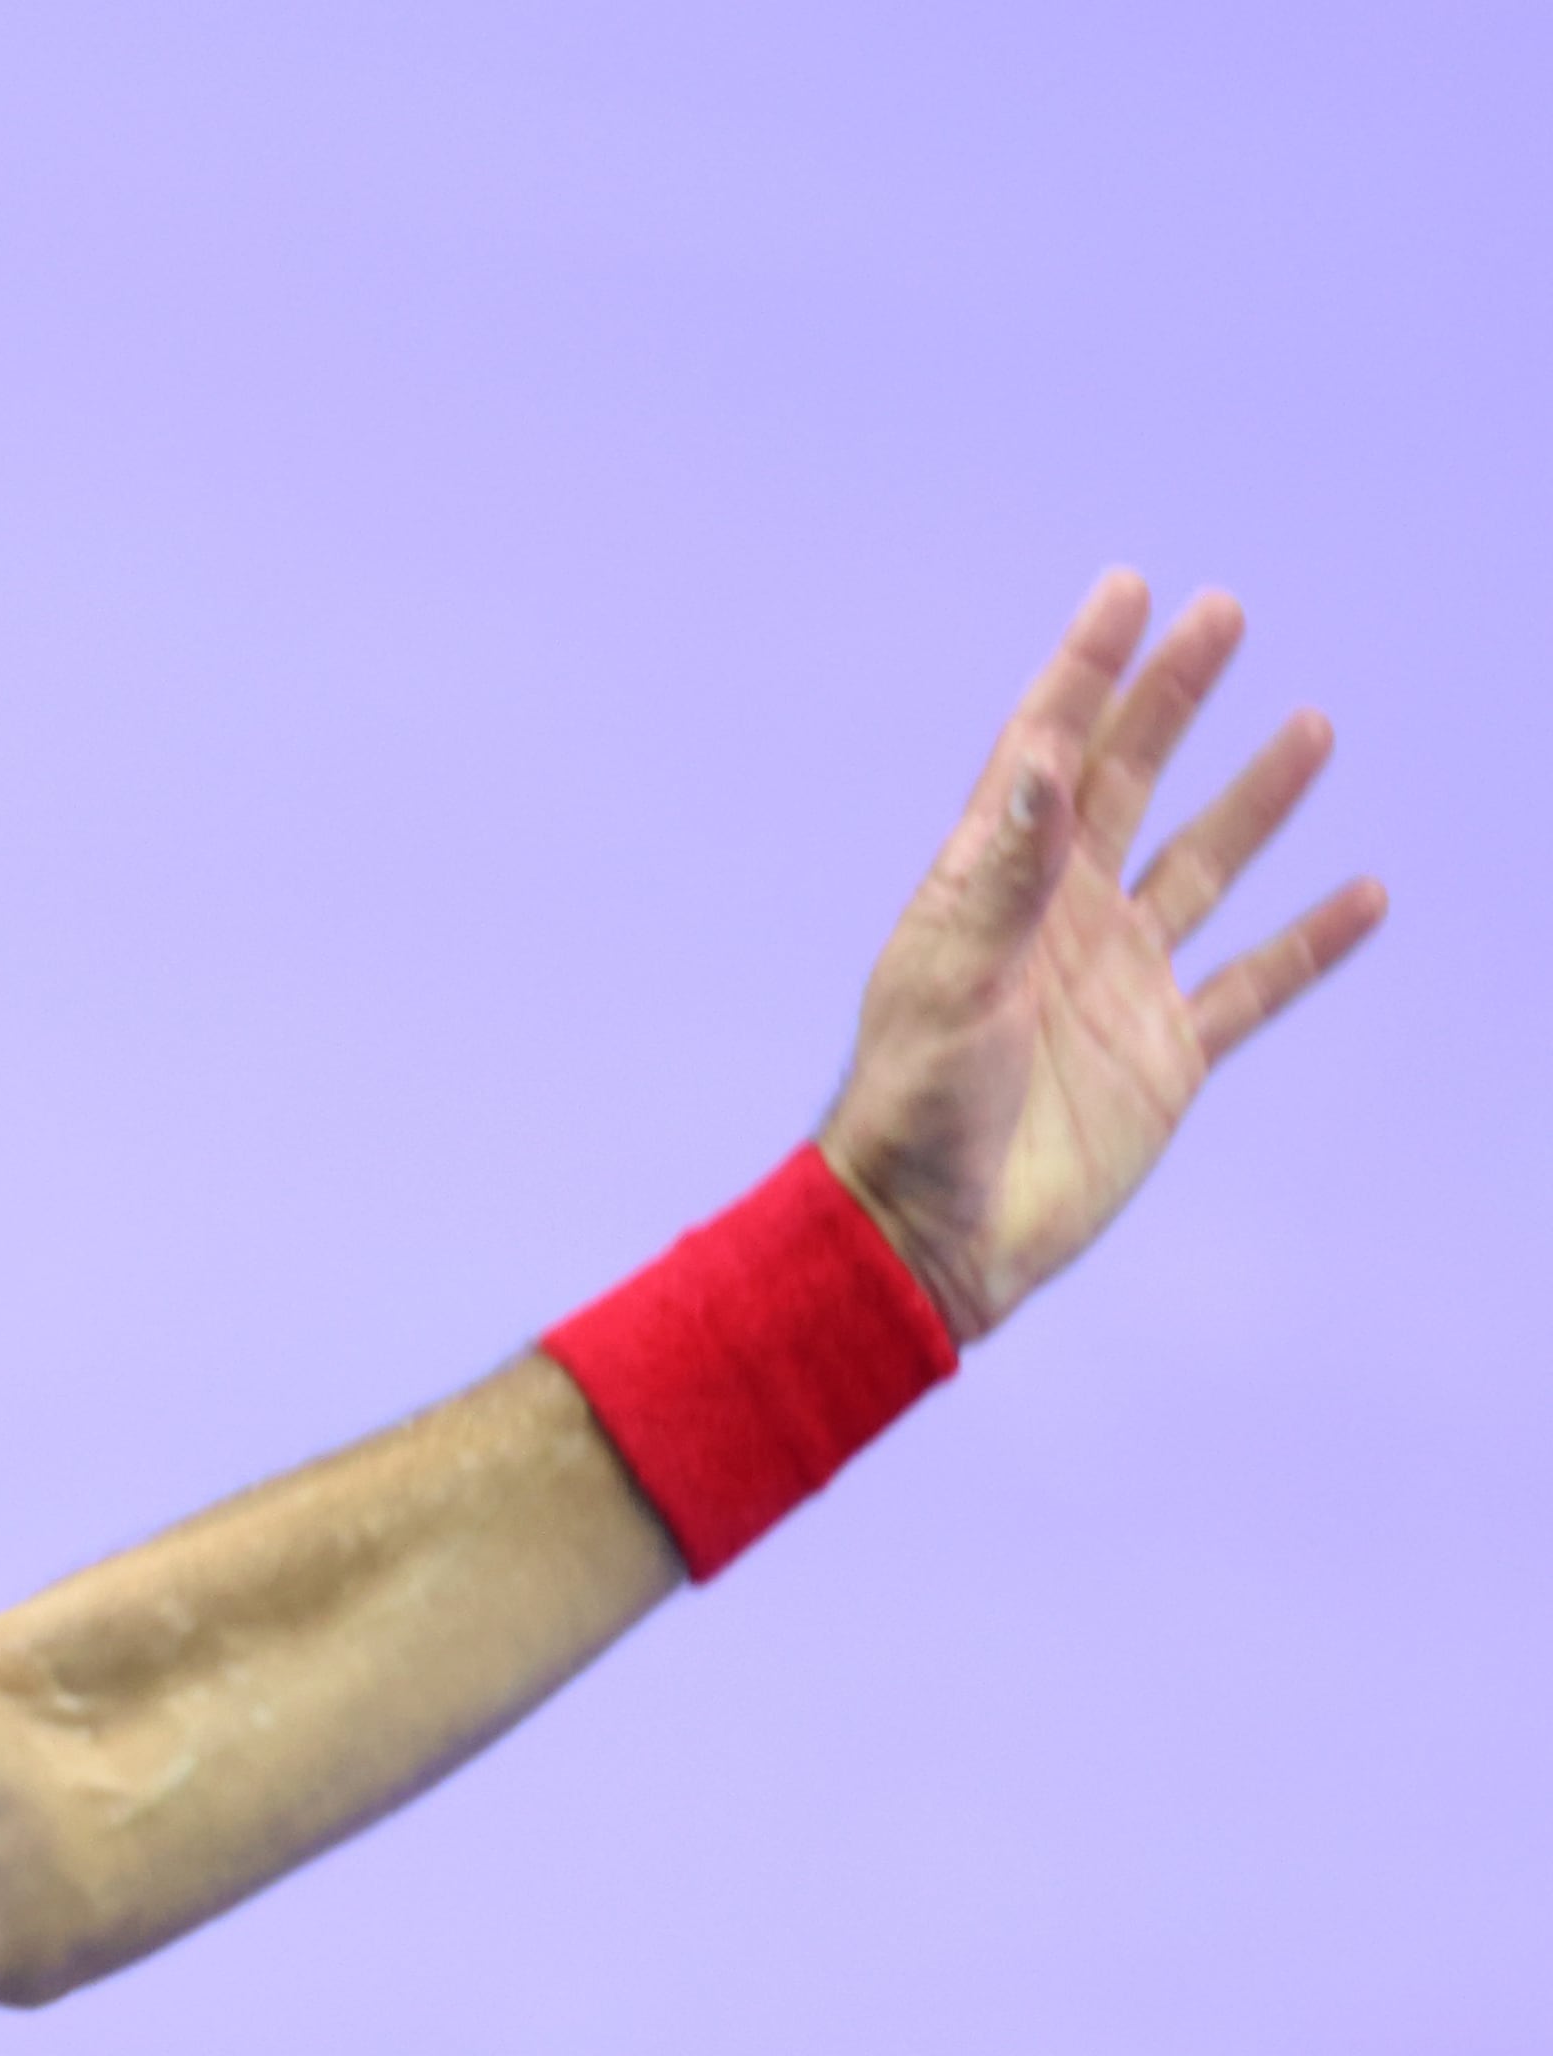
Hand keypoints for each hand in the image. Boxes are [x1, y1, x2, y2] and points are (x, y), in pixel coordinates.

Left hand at [819, 572, 1386, 1342]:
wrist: (935, 1240)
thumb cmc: (914, 1113)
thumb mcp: (950, 984)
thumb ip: (1003, 874)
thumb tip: (1040, 756)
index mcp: (992, 893)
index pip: (1043, 756)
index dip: (1085, 674)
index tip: (1127, 590)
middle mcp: (1061, 922)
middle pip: (1128, 783)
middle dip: (1171, 700)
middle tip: (1222, 615)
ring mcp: (1120, 985)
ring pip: (1204, 868)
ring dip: (1256, 799)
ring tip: (1311, 724)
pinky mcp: (1168, 1056)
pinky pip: (1255, 983)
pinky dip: (1312, 942)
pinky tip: (1365, 892)